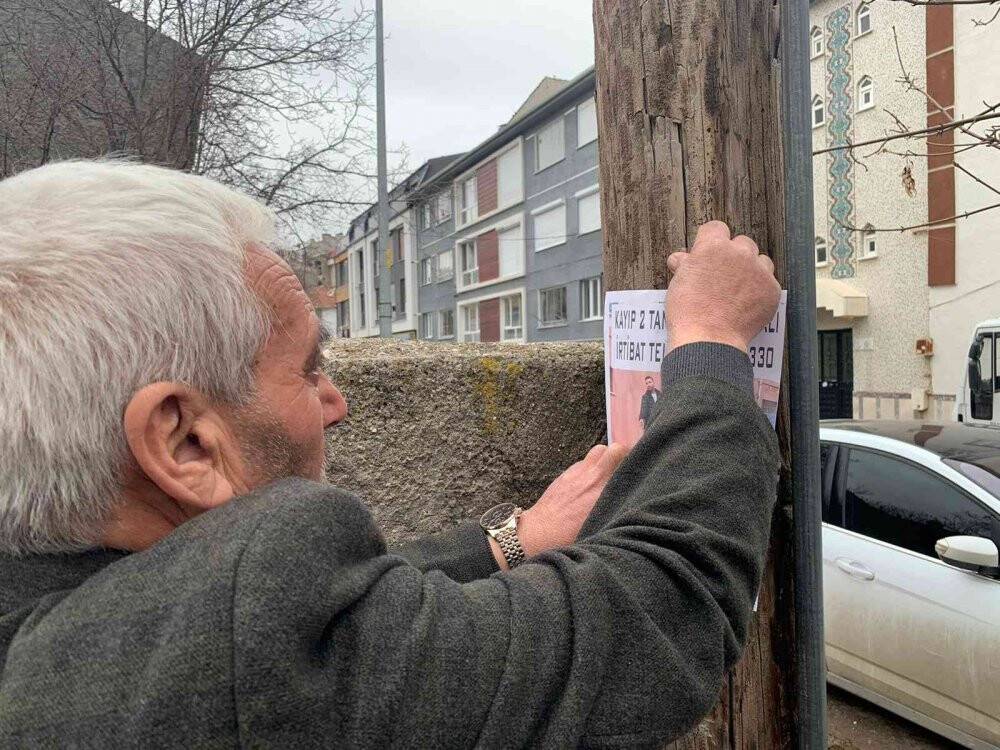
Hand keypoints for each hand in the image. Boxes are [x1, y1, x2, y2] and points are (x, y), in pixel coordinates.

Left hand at [489, 443, 628, 569]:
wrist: (539, 534)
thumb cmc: (569, 537)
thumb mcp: (601, 526)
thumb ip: (616, 508)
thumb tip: (629, 501)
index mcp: (603, 490)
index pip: (624, 460)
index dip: (634, 459)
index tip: (640, 466)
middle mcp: (592, 477)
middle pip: (613, 449)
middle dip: (621, 454)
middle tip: (625, 466)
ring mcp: (577, 473)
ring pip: (597, 452)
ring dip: (604, 458)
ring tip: (607, 473)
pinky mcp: (565, 475)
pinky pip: (583, 463)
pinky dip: (589, 467)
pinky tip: (588, 483)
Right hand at [666, 221, 780, 352]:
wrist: (708, 338)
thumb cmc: (688, 312)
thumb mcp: (679, 283)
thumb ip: (685, 265)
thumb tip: (681, 258)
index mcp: (713, 247)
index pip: (716, 228)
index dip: (711, 240)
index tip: (709, 253)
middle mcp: (739, 254)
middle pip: (742, 243)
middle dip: (734, 255)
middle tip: (724, 275)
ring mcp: (758, 271)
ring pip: (761, 260)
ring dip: (752, 270)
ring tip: (739, 289)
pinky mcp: (772, 290)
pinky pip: (769, 283)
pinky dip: (760, 291)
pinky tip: (748, 303)